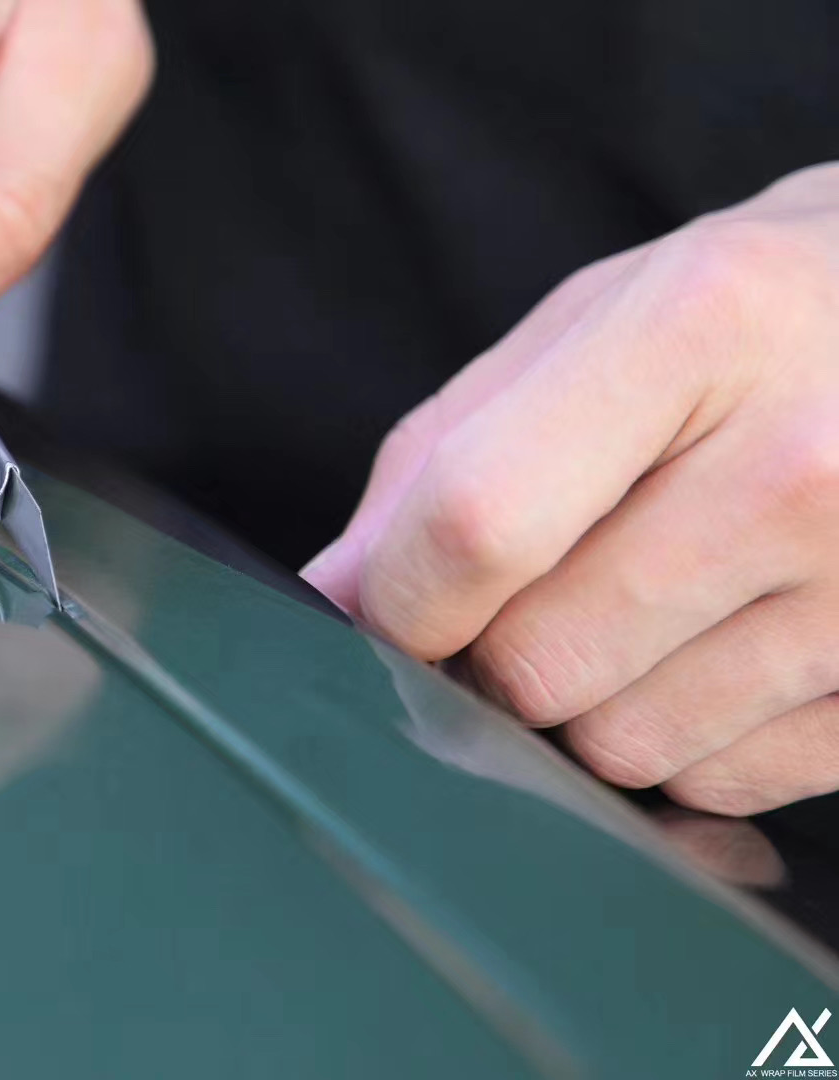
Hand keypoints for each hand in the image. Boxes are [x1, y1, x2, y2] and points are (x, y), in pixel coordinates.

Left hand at [304, 163, 838, 816]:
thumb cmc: (761, 316)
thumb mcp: (597, 321)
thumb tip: (334, 594)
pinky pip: (723, 785)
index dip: (402, 599)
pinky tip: (740, 638)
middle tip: (560, 579)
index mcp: (701, 329)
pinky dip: (694, 736)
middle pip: (538, 663)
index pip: (480, 523)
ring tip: (669, 594)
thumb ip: (447, 452)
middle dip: (499, 651)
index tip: (394, 611)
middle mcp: (809, 461)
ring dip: (598, 699)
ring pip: (624, 746)